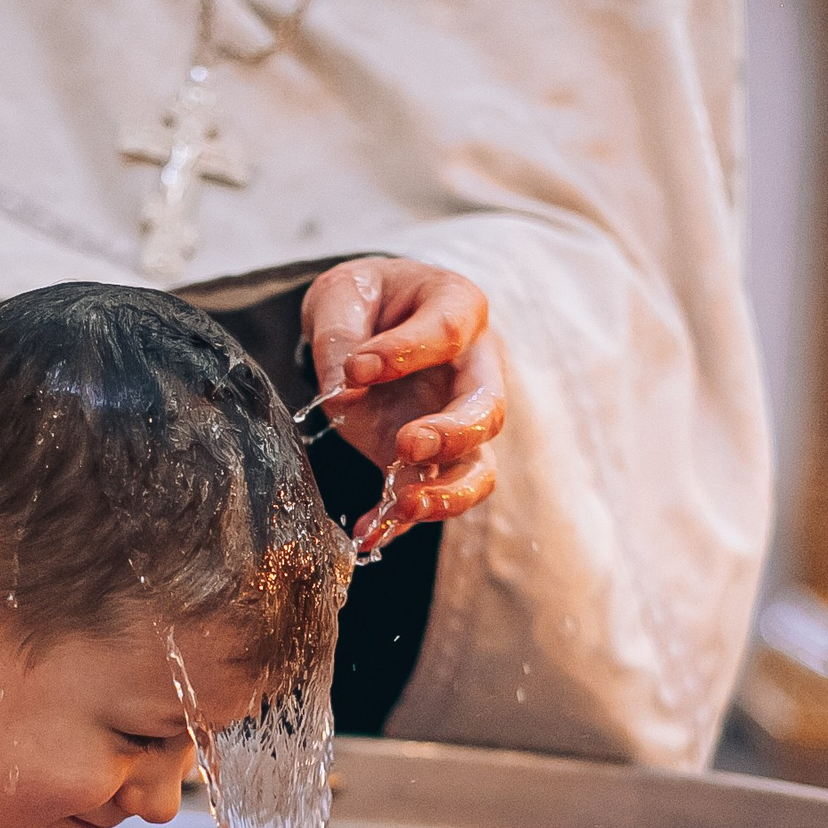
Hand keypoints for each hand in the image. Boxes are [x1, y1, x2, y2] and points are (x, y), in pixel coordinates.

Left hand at [302, 257, 505, 541]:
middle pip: (488, 410)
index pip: (449, 331)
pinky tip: (370, 534)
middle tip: (407, 445)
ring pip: (478, 468)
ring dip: (446, 493)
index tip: (356, 368)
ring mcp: (458, 422)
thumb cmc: (367, 298)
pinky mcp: (432, 461)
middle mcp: (474, 370)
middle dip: (453, 434)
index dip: (408, 352)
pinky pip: (430, 496)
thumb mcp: (345, 292)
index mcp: (459, 308)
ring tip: (402, 505)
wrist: (368, 322)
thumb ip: (340, 333)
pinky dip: (401, 523)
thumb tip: (342, 389)